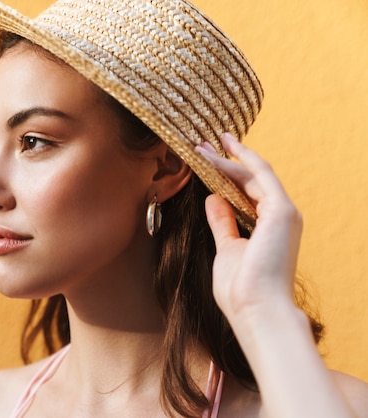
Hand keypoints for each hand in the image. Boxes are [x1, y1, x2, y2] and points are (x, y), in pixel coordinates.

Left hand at [196, 133, 301, 322]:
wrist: (256, 310)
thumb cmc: (241, 289)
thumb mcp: (227, 248)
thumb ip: (223, 222)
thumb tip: (213, 198)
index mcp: (269, 227)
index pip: (248, 191)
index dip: (228, 173)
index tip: (208, 158)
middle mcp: (280, 216)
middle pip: (250, 179)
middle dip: (225, 161)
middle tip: (202, 145)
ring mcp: (283, 212)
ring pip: (254, 174)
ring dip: (228, 158)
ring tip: (203, 145)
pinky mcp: (281, 211)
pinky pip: (259, 176)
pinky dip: (240, 162)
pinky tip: (221, 152)